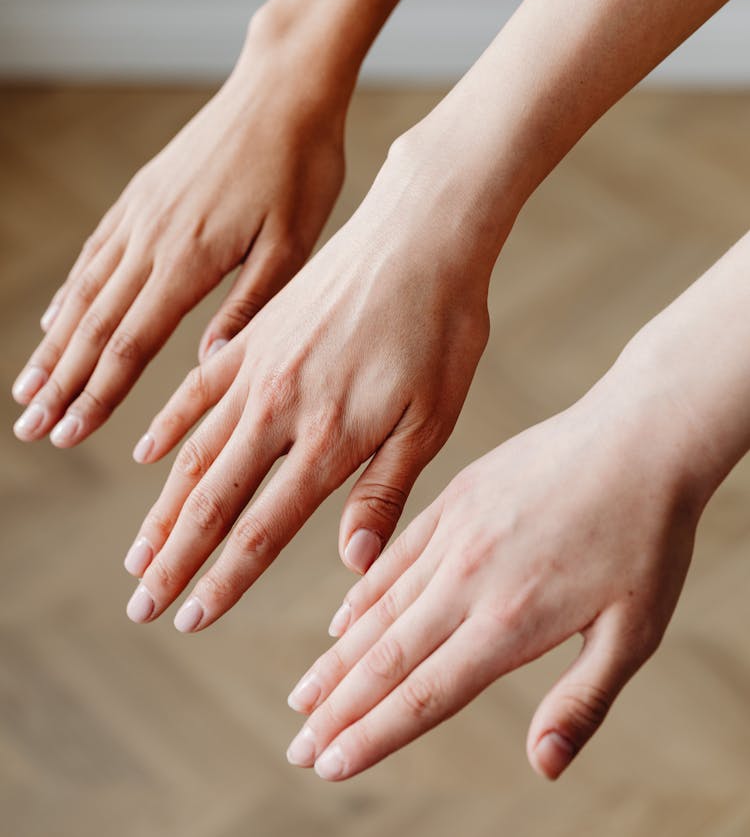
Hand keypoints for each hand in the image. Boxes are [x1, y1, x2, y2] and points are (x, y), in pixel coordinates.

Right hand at [11, 7, 349, 448]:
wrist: (283, 87)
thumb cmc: (301, 166)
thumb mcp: (294, 243)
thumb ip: (250, 305)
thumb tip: (209, 362)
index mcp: (188, 260)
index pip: (129, 345)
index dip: (95, 394)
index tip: (65, 432)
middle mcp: (150, 239)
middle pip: (92, 325)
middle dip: (60, 382)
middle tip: (29, 427)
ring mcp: (140, 213)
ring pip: (84, 291)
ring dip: (53, 343)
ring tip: (28, 384)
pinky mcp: (142, 193)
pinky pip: (95, 251)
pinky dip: (70, 290)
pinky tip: (57, 313)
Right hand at [120, 135, 495, 628]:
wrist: (420, 231)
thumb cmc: (441, 326)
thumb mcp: (432, 416)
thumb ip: (384, 490)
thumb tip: (352, 564)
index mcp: (329, 436)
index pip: (262, 528)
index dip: (224, 579)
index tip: (192, 618)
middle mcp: (279, 407)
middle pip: (213, 500)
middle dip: (175, 560)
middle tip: (142, 605)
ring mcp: (258, 367)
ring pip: (195, 451)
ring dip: (163, 508)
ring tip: (138, 552)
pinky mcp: (254, 333)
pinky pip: (196, 389)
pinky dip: (169, 426)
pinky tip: (149, 455)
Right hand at [284, 361, 706, 781]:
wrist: (637, 438)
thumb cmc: (646, 540)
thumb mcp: (634, 632)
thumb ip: (583, 701)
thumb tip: (544, 767)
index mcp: (510, 621)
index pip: (424, 693)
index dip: (371, 735)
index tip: (327, 765)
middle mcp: (469, 579)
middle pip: (387, 657)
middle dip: (338, 708)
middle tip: (296, 748)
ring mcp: (456, 534)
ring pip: (381, 609)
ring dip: (337, 658)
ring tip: (302, 696)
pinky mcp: (455, 498)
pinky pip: (396, 556)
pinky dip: (362, 595)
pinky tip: (341, 622)